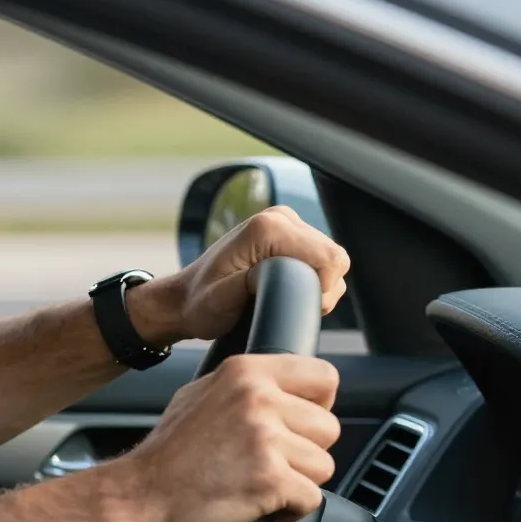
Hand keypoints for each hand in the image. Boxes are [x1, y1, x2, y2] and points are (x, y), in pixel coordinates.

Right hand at [100, 354, 339, 521]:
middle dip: (305, 453)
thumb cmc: (167, 457)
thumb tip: (284, 390)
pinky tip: (257, 505)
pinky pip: (313, 499)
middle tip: (267, 463)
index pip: (324, 376)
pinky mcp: (270, 479)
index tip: (296, 426)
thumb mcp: (200, 396)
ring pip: (325, 466)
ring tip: (258, 484)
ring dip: (298, 483)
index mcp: (245, 372)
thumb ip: (244, 387)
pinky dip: (290, 511)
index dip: (317, 406)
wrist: (138, 499)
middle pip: (329, 427)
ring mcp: (265, 438)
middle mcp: (257, 398)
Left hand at [128, 206, 349, 344]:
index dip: (321, 289)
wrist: (186, 299)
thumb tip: (286, 274)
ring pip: (331, 260)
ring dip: (316, 285)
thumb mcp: (222, 299)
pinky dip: (312, 279)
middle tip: (285, 304)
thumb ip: (256, 282)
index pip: (328, 257)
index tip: (292, 304)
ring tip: (281, 297)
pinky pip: (321, 259)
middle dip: (320, 288)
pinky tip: (285, 289)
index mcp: (268, 227)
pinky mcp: (291, 234)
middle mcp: (281, 217)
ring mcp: (287, 223)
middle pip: (334, 257)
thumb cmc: (200, 303)